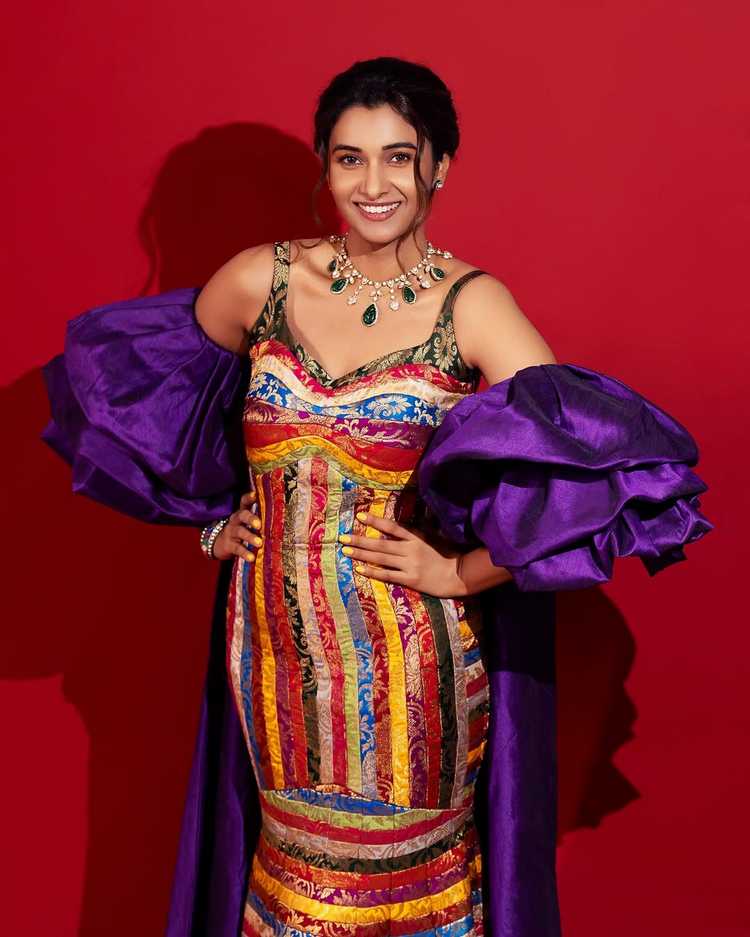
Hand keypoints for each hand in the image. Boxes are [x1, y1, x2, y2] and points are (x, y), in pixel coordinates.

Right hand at [212, 490, 262, 561]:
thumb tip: (282, 517)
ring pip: (240, 532)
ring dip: (250, 537)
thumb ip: (259, 519)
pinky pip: (237, 548)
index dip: (249, 498)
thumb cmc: (241, 531)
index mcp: (242, 513)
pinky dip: (245, 553)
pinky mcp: (229, 545)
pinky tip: (252, 558)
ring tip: (259, 543)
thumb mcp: (246, 523)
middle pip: (242, 515)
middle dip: (250, 518)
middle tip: (259, 524)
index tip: (255, 495)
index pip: (244, 502)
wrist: (220, 544)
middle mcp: (236, 520)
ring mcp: (231, 532)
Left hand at [338, 511, 467, 597]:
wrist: (459, 575)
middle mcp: (411, 549)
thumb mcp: (432, 538)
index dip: (376, 521)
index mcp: (416, 537)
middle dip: (360, 539)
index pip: (392, 527)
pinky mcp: (410, 579)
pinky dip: (372, 571)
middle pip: (380, 544)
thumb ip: (416, 533)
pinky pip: (387, 575)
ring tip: (346, 551)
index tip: (360, 516)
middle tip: (342, 537)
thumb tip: (397, 527)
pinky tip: (359, 568)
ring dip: (362, 554)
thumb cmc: (446, 555)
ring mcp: (410, 565)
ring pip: (380, 558)